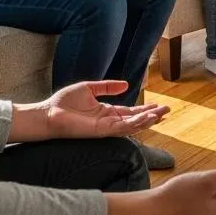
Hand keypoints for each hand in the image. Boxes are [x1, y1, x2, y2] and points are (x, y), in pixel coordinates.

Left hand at [11, 80, 168, 142]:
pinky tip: (145, 119)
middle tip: (167, 111)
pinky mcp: (101, 131)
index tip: (158, 105)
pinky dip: (134, 124)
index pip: (130, 112)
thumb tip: (126, 84)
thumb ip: (108, 86)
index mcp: (106, 111)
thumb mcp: (90, 88)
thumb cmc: (63, 102)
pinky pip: (121, 128)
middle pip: (135, 120)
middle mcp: (108, 121)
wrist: (48, 113)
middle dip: (152, 115)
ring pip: (132, 126)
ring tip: (161, 115)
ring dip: (147, 120)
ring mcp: (106, 127)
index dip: (145, 109)